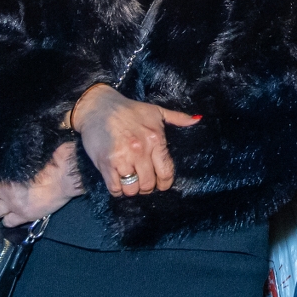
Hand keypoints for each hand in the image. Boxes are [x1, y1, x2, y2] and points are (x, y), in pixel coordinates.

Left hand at [0, 141, 82, 226]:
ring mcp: (17, 209)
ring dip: (1, 214)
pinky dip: (12, 220)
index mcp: (5, 183)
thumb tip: (5, 175)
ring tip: (6, 209)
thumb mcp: (23, 163)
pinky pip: (12, 224)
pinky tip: (16, 215)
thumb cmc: (47, 162)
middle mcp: (8, 198)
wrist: (64, 174)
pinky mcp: (28, 216)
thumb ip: (11, 172)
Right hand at [72, 83, 199, 196]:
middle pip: (149, 184)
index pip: (166, 172)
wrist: (98, 106)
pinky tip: (117, 181)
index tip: (160, 183)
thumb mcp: (155, 111)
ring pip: (132, 189)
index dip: (164, 183)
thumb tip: (198, 119)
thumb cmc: (128, 109)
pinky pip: (115, 188)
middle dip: (147, 187)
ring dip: (131, 189)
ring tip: (130, 181)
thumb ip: (177, 118)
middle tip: (142, 182)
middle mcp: (141, 150)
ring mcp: (123, 158)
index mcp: (155, 139)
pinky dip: (117, 190)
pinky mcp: (106, 163)